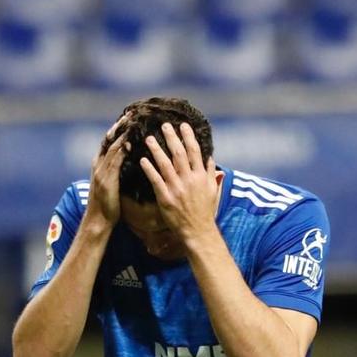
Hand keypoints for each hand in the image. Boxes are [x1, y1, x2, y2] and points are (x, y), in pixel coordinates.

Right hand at [85, 115, 127, 227]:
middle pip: (108, 140)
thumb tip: (128, 161)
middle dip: (119, 126)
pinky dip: (121, 151)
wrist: (98, 220)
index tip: (127, 118)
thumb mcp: (111, 184)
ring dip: (121, 134)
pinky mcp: (106, 180)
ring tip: (131, 122)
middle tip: (130, 114)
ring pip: (111, 148)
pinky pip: (114, 162)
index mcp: (99, 164)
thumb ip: (116, 171)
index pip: (108, 141)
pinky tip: (129, 143)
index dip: (117, 129)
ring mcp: (101, 171)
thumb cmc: (108, 205)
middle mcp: (98, 164)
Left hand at [137, 122, 222, 249]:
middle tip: (164, 125)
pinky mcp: (166, 198)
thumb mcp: (213, 191)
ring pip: (165, 164)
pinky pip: (156, 180)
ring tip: (149, 138)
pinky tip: (143, 160)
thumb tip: (210, 158)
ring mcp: (177, 188)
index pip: (195, 151)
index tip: (183, 126)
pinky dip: (149, 169)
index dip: (188, 137)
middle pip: (179, 153)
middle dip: (172, 138)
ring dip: (157, 150)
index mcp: (201, 176)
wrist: (198, 231)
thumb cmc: (205, 212)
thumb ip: (211, 173)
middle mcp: (189, 180)